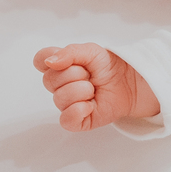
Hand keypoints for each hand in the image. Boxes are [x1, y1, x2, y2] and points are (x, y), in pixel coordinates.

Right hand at [33, 43, 159, 131]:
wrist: (130, 82)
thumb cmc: (108, 66)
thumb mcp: (92, 51)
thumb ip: (70, 52)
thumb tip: (49, 62)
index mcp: (60, 66)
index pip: (40, 60)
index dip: (51, 59)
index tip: (69, 60)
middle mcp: (59, 86)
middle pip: (49, 80)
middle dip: (75, 74)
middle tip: (90, 75)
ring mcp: (66, 104)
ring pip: (60, 98)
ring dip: (82, 90)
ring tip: (94, 89)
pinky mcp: (76, 120)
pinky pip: (66, 119)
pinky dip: (79, 110)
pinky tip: (90, 104)